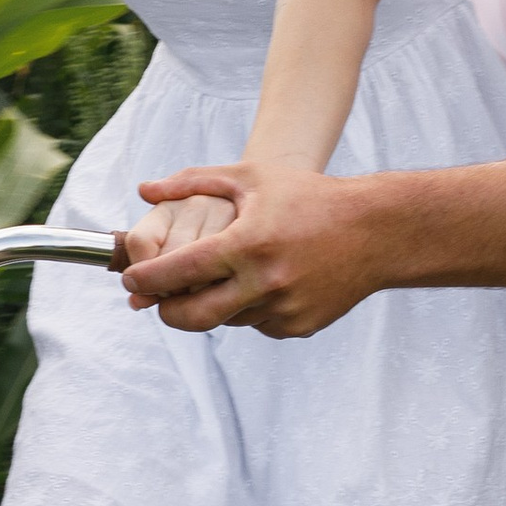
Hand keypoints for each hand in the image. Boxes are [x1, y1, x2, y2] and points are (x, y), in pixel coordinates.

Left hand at [121, 164, 392, 336]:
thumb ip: (193, 181)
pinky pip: (257, 325)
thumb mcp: (252, 178)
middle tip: (158, 299)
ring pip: (226, 320)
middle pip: (193, 316)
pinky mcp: (300, 326)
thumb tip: (144, 190)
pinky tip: (266, 282)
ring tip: (228, 275)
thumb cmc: (309, 197)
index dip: (145, 280)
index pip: (179, 272)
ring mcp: (284, 309)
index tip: (130, 281)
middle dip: (166, 311)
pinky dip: (250, 309)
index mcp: (247, 244)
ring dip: (215, 305)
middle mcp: (264, 282)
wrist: (375, 231)